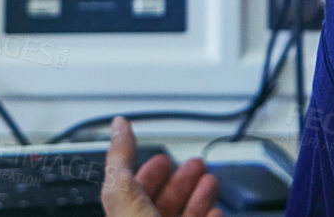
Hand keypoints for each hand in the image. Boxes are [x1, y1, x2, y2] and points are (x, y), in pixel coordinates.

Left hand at [101, 116, 222, 216]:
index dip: (150, 172)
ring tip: (210, 181)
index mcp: (124, 215)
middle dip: (181, 180)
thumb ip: (120, 159)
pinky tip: (216, 210)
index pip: (135, 191)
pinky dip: (211, 216)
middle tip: (196, 164)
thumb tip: (118, 126)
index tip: (164, 159)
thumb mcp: (123, 192)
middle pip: (164, 201)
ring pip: (186, 214)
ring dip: (200, 196)